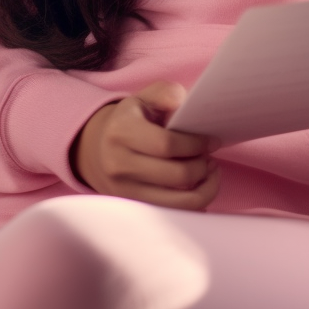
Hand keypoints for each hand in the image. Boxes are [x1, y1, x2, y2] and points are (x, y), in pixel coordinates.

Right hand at [70, 80, 220, 209]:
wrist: (96, 149)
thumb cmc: (129, 120)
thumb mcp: (143, 98)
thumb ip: (165, 93)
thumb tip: (183, 104)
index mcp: (122, 132)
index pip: (168, 144)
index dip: (196, 144)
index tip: (212, 140)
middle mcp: (119, 165)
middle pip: (176, 175)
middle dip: (202, 165)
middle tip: (210, 155)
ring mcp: (125, 191)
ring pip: (178, 202)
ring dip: (204, 188)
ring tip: (209, 172)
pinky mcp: (133, 208)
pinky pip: (173, 214)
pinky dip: (193, 203)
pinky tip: (198, 186)